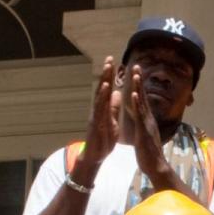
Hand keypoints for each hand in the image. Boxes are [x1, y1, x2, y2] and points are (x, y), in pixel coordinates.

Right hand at [78, 57, 120, 171]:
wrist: (95, 156)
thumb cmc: (103, 140)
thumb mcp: (113, 121)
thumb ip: (114, 108)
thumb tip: (118, 94)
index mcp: (104, 109)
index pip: (107, 90)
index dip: (110, 76)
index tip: (113, 62)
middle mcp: (98, 110)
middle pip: (102, 89)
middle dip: (106, 73)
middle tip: (109, 58)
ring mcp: (96, 116)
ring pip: (100, 96)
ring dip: (104, 81)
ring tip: (107, 68)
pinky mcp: (97, 123)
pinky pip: (100, 108)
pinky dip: (103, 97)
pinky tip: (106, 88)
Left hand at [129, 66, 168, 181]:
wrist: (156, 167)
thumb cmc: (149, 155)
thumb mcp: (145, 137)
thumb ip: (143, 127)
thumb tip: (143, 121)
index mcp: (146, 121)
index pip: (142, 101)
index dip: (138, 87)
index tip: (136, 74)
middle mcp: (148, 119)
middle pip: (143, 96)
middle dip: (139, 81)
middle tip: (136, 65)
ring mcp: (147, 124)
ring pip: (142, 102)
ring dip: (138, 87)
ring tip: (135, 74)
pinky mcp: (144, 131)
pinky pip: (139, 115)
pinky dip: (136, 103)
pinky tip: (133, 94)